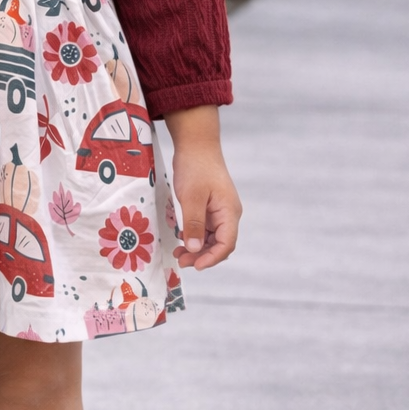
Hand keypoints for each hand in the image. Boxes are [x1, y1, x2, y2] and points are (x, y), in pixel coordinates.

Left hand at [163, 105, 241, 270]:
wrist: (196, 144)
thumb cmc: (195, 168)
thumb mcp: (191, 197)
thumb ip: (194, 224)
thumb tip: (195, 250)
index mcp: (229, 212)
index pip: (227, 244)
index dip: (212, 258)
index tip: (195, 265)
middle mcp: (228, 214)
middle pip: (220, 244)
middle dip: (202, 256)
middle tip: (181, 260)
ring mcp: (219, 211)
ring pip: (212, 238)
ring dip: (197, 248)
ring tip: (179, 253)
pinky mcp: (210, 207)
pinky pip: (205, 228)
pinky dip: (194, 236)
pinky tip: (181, 239)